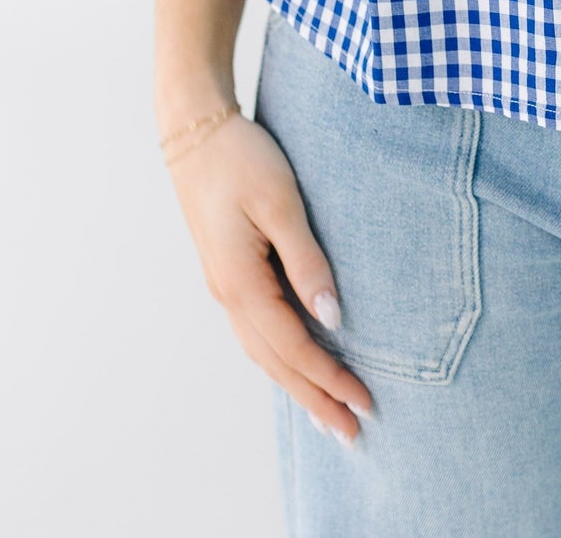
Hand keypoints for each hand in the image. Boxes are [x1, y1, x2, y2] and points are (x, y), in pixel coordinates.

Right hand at [164, 108, 373, 443]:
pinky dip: (280, 358)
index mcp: (240, 282)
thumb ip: (307, 260)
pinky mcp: (229, 272)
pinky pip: (257, 331)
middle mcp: (228, 294)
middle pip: (275, 363)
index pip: (292, 346)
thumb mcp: (281, 202)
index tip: (364, 401)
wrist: (196, 130)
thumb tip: (332, 317)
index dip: (328, 378)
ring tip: (328, 412)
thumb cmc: (242, 158)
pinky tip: (297, 365)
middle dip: (314, 399)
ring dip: (297, 384)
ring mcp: (225, 285)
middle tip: (352, 431)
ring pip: (263, 352)